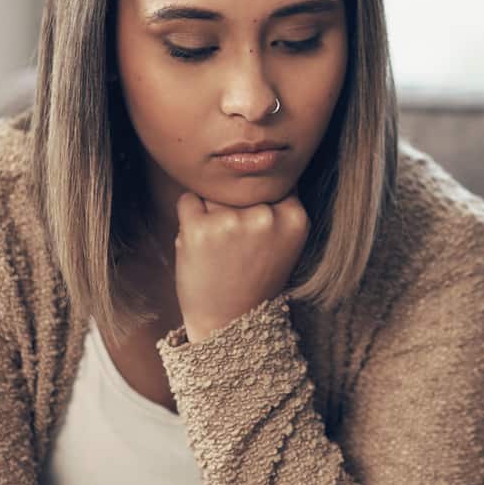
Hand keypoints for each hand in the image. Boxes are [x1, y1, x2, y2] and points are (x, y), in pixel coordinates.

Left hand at [173, 192, 307, 342]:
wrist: (229, 323)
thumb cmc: (255, 279)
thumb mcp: (284, 242)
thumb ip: (277, 205)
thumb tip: (251, 161)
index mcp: (295, 219)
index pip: (271, 183)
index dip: (258, 204)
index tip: (255, 229)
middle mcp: (266, 217)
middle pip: (242, 187)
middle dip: (234, 207)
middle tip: (236, 245)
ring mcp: (231, 222)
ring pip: (215, 192)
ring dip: (211, 211)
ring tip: (219, 247)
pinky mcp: (199, 229)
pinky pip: (188, 200)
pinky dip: (190, 217)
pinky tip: (202, 244)